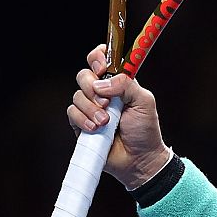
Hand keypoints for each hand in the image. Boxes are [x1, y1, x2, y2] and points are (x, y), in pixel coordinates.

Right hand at [68, 43, 171, 188]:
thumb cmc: (145, 130)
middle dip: (92, 87)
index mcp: (117, 83)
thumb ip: (126, 85)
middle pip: (83, 75)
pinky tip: (96, 129)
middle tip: (106, 102)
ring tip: (106, 122)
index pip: (101, 59)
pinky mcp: (80, 124)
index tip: (101, 66)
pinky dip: (82, 120)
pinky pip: (72, 113)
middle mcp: (101, 93)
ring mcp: (90, 108)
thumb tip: (101, 83)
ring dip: (91, 109)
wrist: (139, 159)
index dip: (97, 57)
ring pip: (77, 96)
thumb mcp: (144, 102)